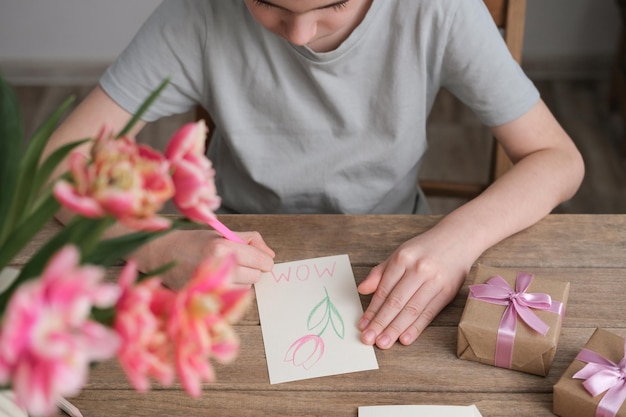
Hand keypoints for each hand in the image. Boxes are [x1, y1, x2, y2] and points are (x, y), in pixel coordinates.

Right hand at [133, 228, 274, 289]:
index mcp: (222, 248)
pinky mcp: (206, 299)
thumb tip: (271, 255)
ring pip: (246, 288)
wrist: (162, 255)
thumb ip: (250, 240)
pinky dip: (231, 290)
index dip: (264, 261)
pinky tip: (218, 281)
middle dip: (252, 269)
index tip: (262, 260)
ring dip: (241, 281)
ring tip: (225, 271)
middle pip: (255, 276)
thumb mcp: (222, 233)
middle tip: (238, 262)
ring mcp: (211, 287)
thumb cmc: (193, 242)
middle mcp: (218, 268)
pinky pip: (232, 297)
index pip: (260, 261)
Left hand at [356, 231, 468, 348]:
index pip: (384, 290)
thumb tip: (362, 289)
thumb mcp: (400, 253)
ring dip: (395, 329)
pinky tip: (405, 338)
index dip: (372, 310)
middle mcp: (418, 269)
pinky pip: (429, 313)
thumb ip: (380, 272)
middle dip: (380, 323)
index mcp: (403, 258)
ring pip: (411, 310)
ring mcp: (435, 281)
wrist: (458, 238)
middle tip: (368, 339)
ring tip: (383, 343)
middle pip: (396, 302)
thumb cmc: (425, 248)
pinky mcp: (448, 291)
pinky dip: (416, 327)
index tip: (362, 325)